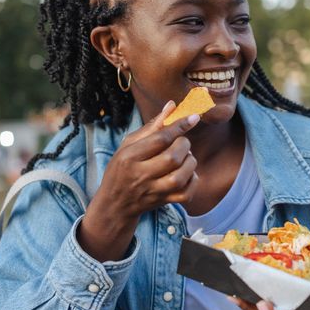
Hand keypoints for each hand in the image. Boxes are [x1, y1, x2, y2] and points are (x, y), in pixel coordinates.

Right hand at [79, 101, 199, 260]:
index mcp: (129, 157)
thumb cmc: (123, 168)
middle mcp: (140, 175)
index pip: (159, 139)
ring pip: (180, 176)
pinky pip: (186, 194)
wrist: (116, 204)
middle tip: (182, 142)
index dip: (179, 126)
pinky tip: (188, 173)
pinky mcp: (163, 202)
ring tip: (185, 157)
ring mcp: (152, 191)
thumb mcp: (129, 145)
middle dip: (184, 145)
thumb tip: (172, 105)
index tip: (194, 117)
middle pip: (172, 158)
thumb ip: (152, 126)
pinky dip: (193, 181)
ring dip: (190, 162)